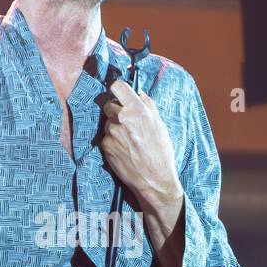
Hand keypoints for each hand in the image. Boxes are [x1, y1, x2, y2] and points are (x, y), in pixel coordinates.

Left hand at [100, 79, 181, 211]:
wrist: (154, 180)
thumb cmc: (161, 153)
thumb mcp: (160, 125)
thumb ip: (148, 106)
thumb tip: (139, 93)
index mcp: (137, 110)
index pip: (118, 87)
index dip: (118, 90)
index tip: (119, 94)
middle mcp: (122, 119)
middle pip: (109, 105)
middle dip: (116, 111)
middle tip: (127, 122)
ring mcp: (111, 133)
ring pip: (108, 123)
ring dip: (115, 128)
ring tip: (129, 141)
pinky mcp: (105, 146)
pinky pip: (106, 137)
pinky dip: (112, 141)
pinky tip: (124, 150)